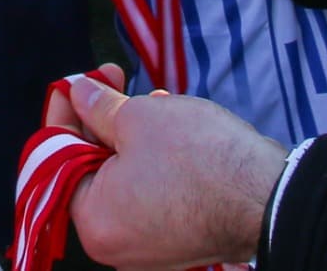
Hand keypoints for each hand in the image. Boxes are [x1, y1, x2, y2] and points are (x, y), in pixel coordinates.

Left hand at [49, 67, 285, 269]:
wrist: (269, 195)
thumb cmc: (200, 159)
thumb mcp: (139, 117)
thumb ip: (99, 107)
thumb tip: (79, 94)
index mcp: (93, 220)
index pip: (58, 157)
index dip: (65, 111)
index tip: (76, 81)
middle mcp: (115, 244)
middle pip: (91, 169)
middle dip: (101, 120)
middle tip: (113, 81)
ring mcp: (148, 245)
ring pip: (123, 178)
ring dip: (130, 135)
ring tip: (152, 99)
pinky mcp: (178, 238)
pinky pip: (150, 193)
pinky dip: (153, 160)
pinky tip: (170, 127)